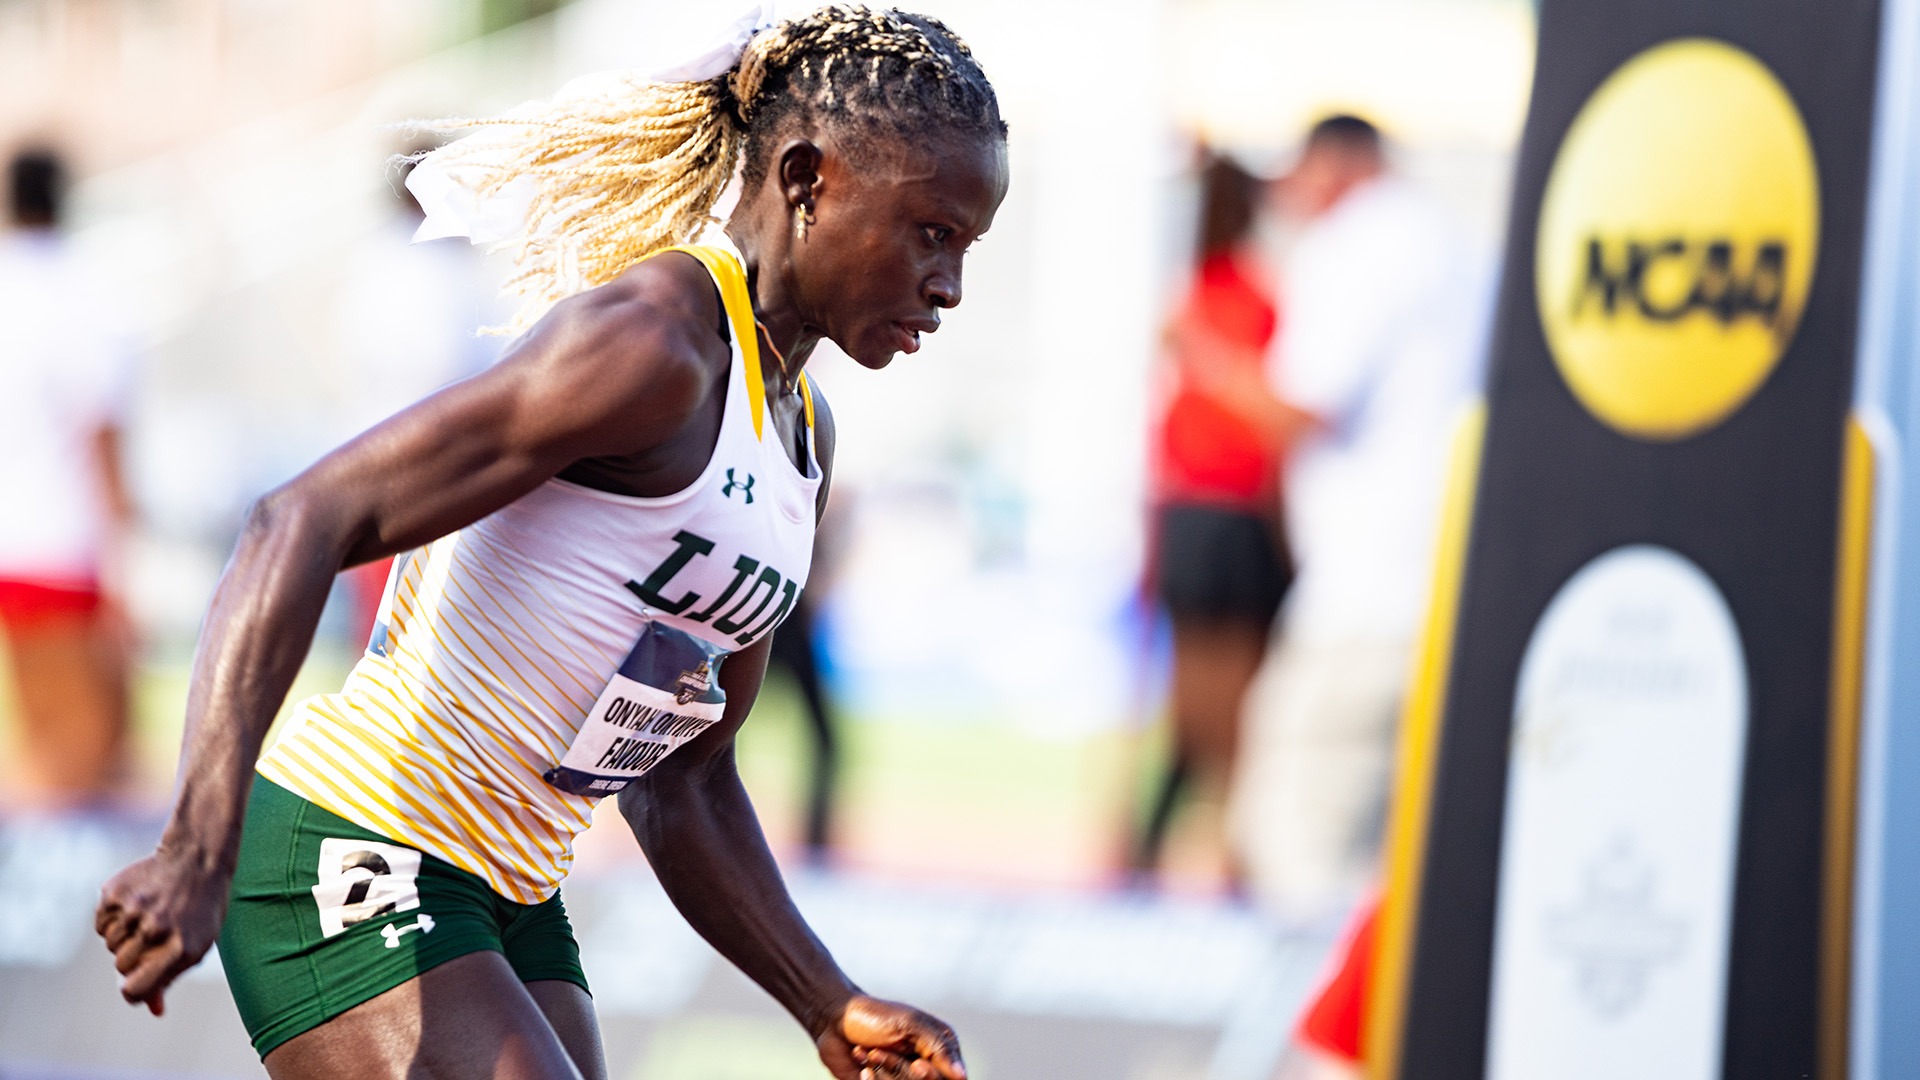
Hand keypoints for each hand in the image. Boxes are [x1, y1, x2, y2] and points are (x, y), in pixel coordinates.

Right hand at [94, 848, 230, 1014]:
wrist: (196, 857)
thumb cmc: (199, 908)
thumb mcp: (197, 943)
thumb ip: (171, 977)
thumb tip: (154, 1011)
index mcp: (180, 949)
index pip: (135, 990)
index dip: (133, 991)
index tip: (137, 983)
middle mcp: (155, 930)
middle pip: (121, 967)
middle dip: (134, 957)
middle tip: (155, 934)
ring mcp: (134, 910)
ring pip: (110, 945)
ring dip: (125, 937)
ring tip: (149, 915)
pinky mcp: (114, 894)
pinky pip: (101, 924)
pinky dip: (113, 919)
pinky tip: (136, 904)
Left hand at [816, 994, 965, 1079]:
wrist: (835, 1021)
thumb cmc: (874, 1016)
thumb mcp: (910, 1025)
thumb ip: (938, 1048)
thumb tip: (962, 1076)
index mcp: (940, 1048)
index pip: (953, 1077)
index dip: (933, 1077)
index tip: (916, 1066)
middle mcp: (926, 1066)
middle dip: (901, 1072)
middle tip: (879, 1052)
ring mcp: (903, 1078)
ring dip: (884, 1073)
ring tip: (869, 1053)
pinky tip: (862, 1066)